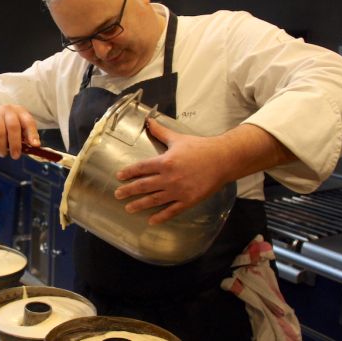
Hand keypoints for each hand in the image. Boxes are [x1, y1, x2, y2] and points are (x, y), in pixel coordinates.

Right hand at [0, 104, 39, 158]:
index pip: (28, 121)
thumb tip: (35, 146)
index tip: (35, 145)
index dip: (32, 133)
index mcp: (20, 112)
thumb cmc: (7, 126)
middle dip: (15, 144)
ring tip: (3, 153)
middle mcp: (8, 109)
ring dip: (2, 147)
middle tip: (15, 156)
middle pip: (13, 126)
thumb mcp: (19, 128)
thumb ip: (27, 137)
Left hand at [114, 118, 229, 224]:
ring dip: (140, 205)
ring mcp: (178, 190)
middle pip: (144, 185)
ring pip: (155, 200)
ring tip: (129, 208)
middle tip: (117, 195)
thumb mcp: (178, 138)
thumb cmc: (200, 147)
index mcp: (165, 162)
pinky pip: (172, 211)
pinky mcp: (189, 200)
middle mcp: (169, 177)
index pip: (141, 168)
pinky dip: (161, 216)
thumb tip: (148, 121)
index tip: (119, 177)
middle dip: (129, 191)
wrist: (223, 159)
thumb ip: (160, 132)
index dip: (129, 172)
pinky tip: (151, 221)